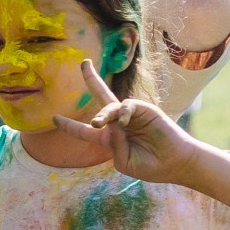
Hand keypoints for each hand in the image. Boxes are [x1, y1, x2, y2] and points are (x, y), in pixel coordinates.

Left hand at [47, 61, 205, 182]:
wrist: (176, 164)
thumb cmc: (151, 166)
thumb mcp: (125, 161)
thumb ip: (113, 146)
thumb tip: (111, 126)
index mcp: (110, 138)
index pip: (84, 131)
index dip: (69, 126)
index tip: (53, 118)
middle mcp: (118, 123)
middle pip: (101, 98)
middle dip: (92, 79)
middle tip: (84, 63)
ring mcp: (132, 115)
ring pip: (110, 106)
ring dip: (102, 115)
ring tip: (97, 124)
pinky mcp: (145, 110)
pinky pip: (127, 106)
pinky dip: (123, 113)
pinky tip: (124, 123)